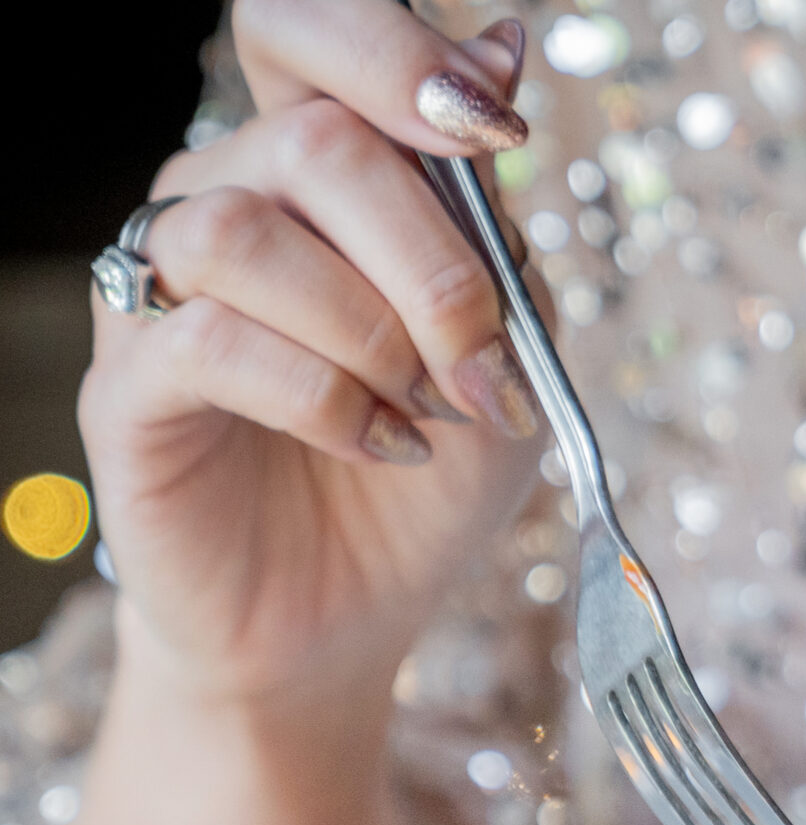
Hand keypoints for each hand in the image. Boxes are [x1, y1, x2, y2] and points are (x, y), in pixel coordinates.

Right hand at [76, 0, 544, 716]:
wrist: (353, 615)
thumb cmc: (427, 476)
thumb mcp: (507, 350)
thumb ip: (497, 224)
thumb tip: (503, 54)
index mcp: (314, 176)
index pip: (306, 32)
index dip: (391, 50)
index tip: (492, 131)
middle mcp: (224, 201)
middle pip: (313, 141)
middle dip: (434, 262)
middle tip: (482, 368)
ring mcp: (160, 287)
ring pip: (244, 230)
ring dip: (370, 330)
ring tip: (423, 413)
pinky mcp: (127, 385)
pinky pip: (208, 339)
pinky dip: (323, 394)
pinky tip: (379, 441)